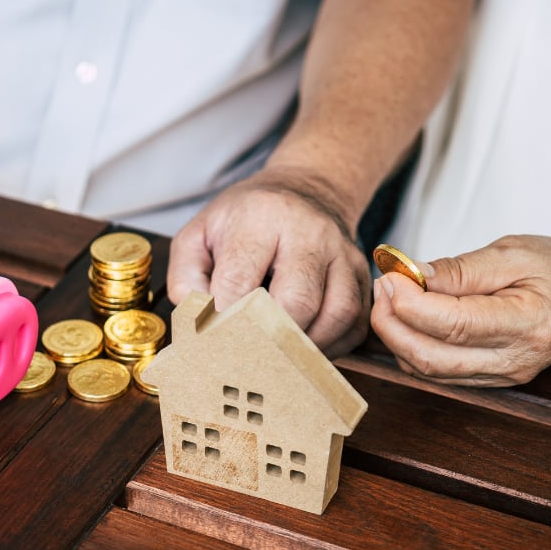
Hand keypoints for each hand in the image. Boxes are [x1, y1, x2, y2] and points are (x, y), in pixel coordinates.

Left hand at [168, 169, 371, 357]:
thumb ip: (187, 276)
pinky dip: (332, 346)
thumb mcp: (201, 232)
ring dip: (306, 347)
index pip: (240, 280)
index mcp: (261, 217)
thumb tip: (199, 321)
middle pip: (297, 302)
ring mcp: (343, 253)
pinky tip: (306, 347)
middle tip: (248, 359)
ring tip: (279, 358)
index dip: (224, 319)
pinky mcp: (363, 275)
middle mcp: (310, 232)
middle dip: (270, 339)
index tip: (213, 343)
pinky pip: (355, 323)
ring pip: (336, 315)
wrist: (305, 190)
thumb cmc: (247, 219)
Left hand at [369, 234, 550, 385]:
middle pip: (433, 358)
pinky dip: (412, 347)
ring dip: (397, 336)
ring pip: (429, 371)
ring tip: (390, 296)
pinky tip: (407, 317)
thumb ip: (460, 269)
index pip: (455, 325)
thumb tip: (412, 276)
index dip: (411, 304)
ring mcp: (504, 377)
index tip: (391, 277)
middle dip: (392, 324)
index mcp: (530, 324)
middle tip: (382, 286)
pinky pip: (437, 373)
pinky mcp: (490, 381)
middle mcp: (517, 360)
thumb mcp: (512, 252)